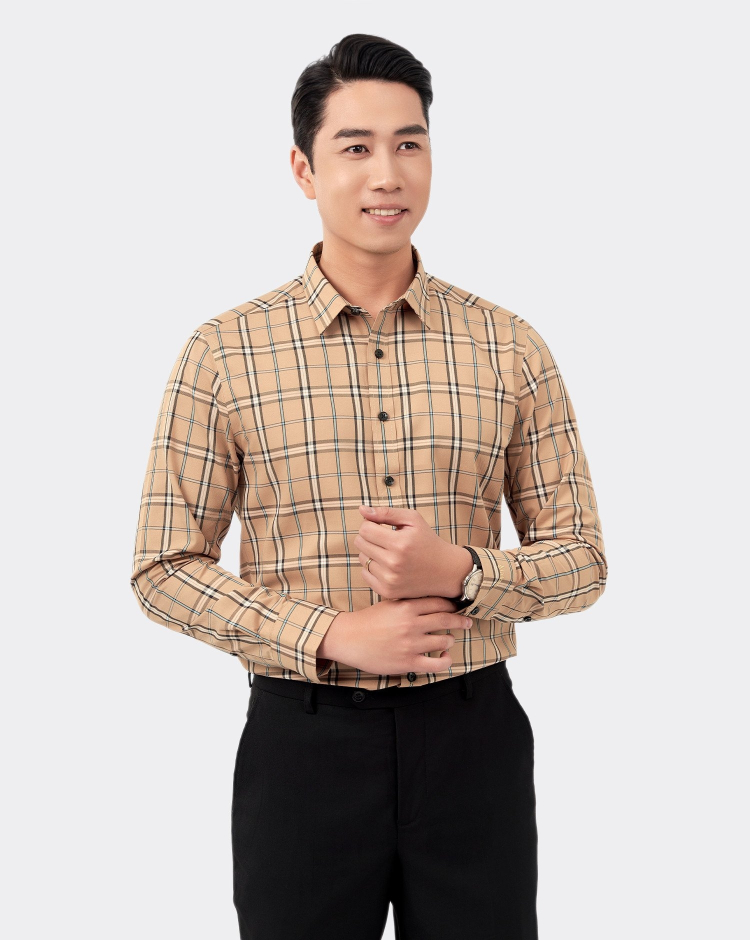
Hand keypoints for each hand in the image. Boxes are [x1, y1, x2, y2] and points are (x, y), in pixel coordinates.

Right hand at [320, 596, 473, 675]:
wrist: (348, 638)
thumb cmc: (368, 620)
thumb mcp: (389, 602)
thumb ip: (409, 600)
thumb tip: (430, 598)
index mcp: (406, 606)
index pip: (439, 602)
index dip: (452, 605)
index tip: (458, 606)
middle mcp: (411, 624)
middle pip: (446, 619)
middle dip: (460, 620)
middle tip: (467, 621)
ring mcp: (411, 644)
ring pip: (444, 640)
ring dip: (450, 640)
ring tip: (448, 640)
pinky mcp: (408, 662)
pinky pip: (436, 664)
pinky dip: (445, 660)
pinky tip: (444, 657)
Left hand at [354, 505, 470, 599]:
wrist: (446, 571)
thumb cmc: (428, 541)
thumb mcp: (413, 520)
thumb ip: (386, 513)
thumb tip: (361, 509)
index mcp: (399, 543)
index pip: (364, 529)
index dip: (370, 525)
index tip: (380, 527)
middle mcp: (393, 563)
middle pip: (360, 543)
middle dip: (369, 537)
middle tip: (384, 539)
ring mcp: (390, 579)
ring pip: (361, 559)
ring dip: (370, 553)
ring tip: (388, 552)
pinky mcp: (387, 591)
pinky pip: (365, 574)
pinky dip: (372, 568)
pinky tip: (386, 565)